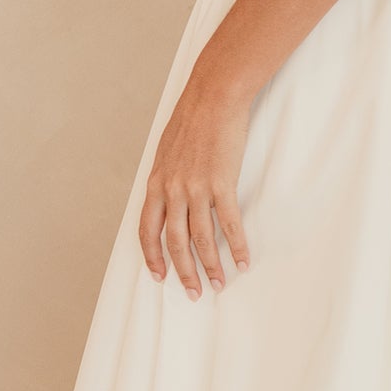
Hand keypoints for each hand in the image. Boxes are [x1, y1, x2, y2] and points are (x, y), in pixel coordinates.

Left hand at [140, 59, 253, 294]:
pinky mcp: (222, 183)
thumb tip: (170, 198)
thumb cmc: (193, 120)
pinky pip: (229, 224)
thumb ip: (167, 177)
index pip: (147, 230)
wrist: (214, 96)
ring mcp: (196, 188)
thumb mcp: (168, 151)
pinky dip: (237, 246)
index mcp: (156, 183)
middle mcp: (172, 190)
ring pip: (201, 239)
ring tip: (220, 284)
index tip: (158, 276)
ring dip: (211, 266)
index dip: (152, 257)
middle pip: (174, 242)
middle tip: (193, 293)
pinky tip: (243, 260)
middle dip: (183, 272)